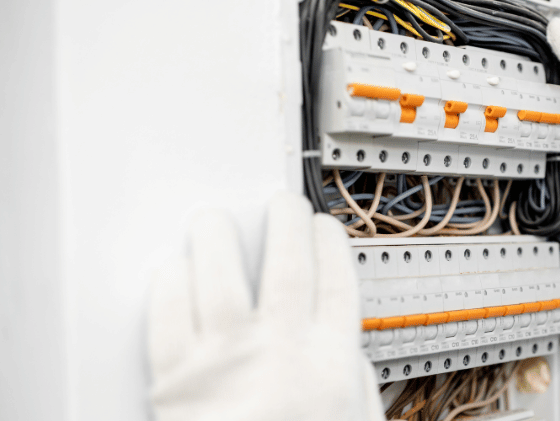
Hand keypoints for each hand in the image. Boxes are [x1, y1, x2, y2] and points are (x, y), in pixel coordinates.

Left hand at [148, 193, 384, 420]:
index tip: (324, 227)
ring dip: (217, 239)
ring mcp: (225, 364)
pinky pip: (167, 318)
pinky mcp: (174, 383)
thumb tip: (352, 358)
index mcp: (329, 367)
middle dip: (285, 223)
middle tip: (281, 203)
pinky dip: (170, 285)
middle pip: (286, 267)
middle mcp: (280, 354)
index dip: (330, 246)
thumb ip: (358, 389)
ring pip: (219, 279)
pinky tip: (174, 268)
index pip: (336, 283)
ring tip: (214, 218)